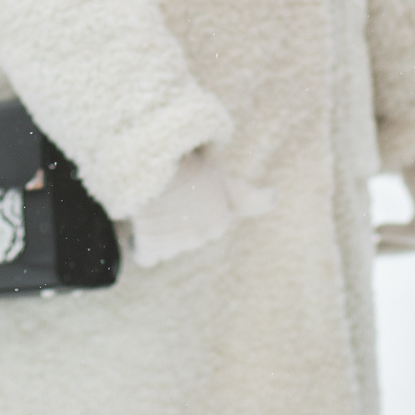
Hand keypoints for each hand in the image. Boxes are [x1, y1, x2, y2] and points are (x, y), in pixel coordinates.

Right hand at [128, 150, 271, 267]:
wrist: (155, 158)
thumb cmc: (188, 165)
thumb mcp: (223, 180)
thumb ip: (249, 198)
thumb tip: (274, 197)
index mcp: (219, 221)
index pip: (204, 230)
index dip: (192, 211)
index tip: (185, 193)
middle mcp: (201, 236)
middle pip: (184, 240)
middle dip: (175, 224)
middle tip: (166, 197)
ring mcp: (177, 243)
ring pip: (166, 247)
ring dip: (157, 233)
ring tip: (153, 206)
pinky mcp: (152, 245)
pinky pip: (148, 257)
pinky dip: (143, 248)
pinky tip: (140, 231)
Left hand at [377, 157, 414, 254]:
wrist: (414, 126)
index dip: (401, 236)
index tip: (374, 229)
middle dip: (395, 245)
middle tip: (369, 251)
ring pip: (414, 233)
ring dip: (393, 242)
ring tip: (370, 248)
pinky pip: (411, 224)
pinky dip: (395, 231)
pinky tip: (377, 232)